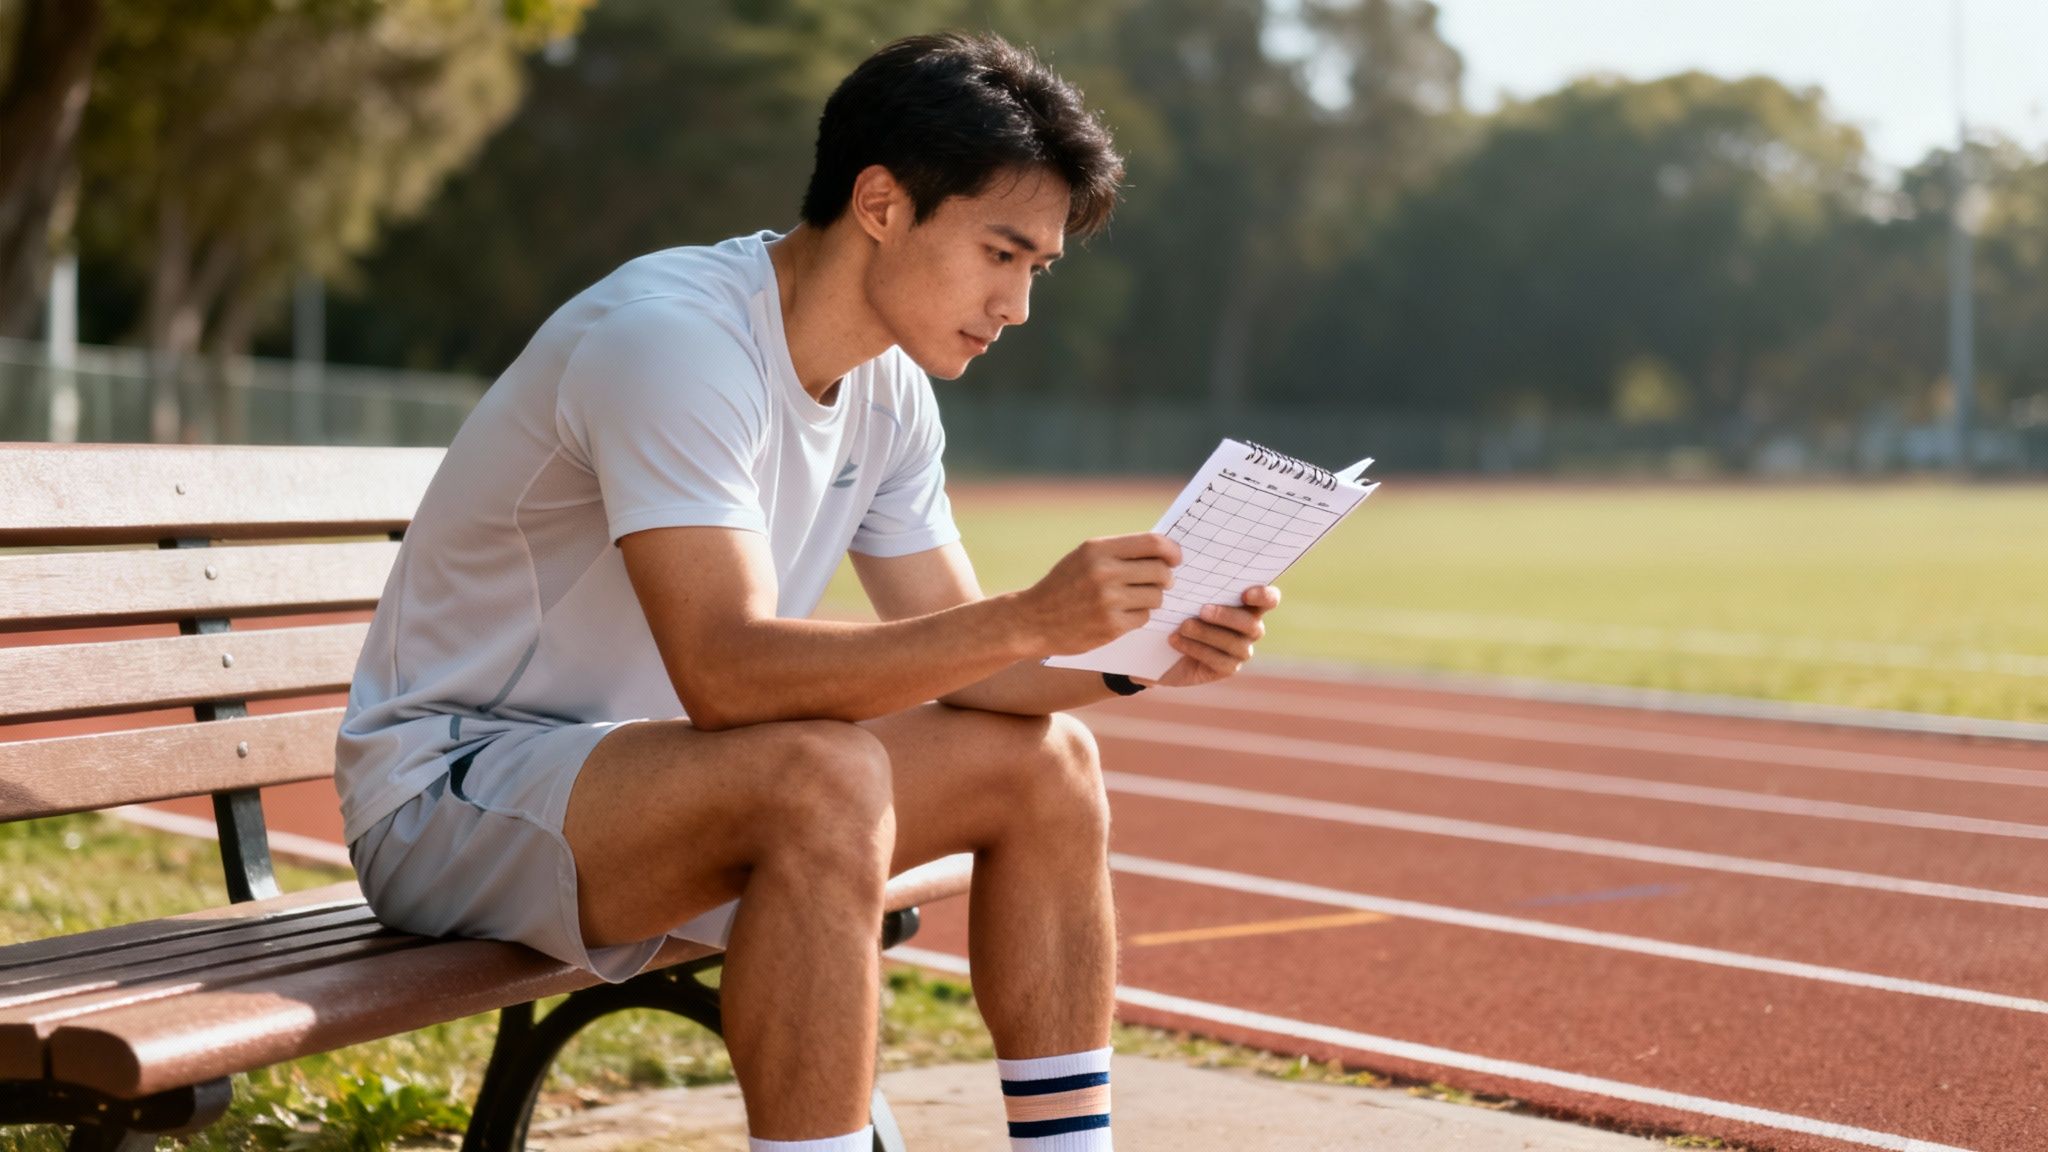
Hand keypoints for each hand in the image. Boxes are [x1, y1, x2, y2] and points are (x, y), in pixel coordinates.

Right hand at [1019, 533, 1181, 654]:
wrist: (1032, 620)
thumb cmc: (1063, 586)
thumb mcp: (1084, 557)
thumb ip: (1119, 552)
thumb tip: (1162, 551)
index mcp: (1098, 549)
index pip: (1153, 543)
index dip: (1171, 550)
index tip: (1175, 559)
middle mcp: (1104, 572)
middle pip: (1160, 570)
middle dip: (1165, 577)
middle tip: (1160, 582)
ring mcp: (1108, 600)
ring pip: (1156, 596)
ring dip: (1152, 598)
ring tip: (1134, 599)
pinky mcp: (1111, 626)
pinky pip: (1144, 617)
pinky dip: (1139, 616)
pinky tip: (1122, 615)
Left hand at [1149, 584, 1280, 687]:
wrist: (1159, 642)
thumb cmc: (1177, 608)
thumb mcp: (1186, 592)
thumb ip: (1199, 580)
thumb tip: (1195, 560)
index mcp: (1247, 604)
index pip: (1270, 599)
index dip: (1264, 596)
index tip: (1245, 594)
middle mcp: (1250, 627)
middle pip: (1252, 624)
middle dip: (1227, 616)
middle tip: (1202, 610)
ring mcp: (1241, 650)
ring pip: (1235, 644)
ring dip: (1207, 633)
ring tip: (1183, 626)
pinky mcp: (1227, 668)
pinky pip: (1220, 661)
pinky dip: (1197, 649)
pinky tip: (1175, 640)